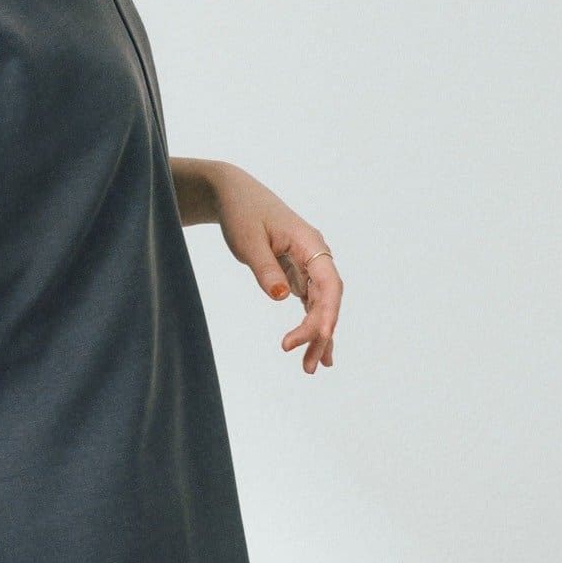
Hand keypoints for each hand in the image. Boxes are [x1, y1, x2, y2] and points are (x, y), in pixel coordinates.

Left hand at [211, 163, 343, 374]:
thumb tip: (281, 296)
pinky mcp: (298, 272)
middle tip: (307, 365)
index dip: (328, 312)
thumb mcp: (247, 241)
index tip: (321, 336)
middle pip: (328, 299)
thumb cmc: (240, 212)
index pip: (329, 282)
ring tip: (311, 367)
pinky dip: (311, 324)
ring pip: (321, 304)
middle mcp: (316, 254)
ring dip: (318, 334)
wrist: (232, 194)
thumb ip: (265, 269)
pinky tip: (313, 348)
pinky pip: (311, 302)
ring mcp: (309, 264)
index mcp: (309, 242)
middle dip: (321, 332)